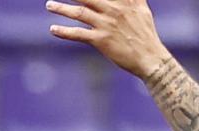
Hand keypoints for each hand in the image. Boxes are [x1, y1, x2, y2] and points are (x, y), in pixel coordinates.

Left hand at [47, 0, 172, 78]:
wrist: (150, 58)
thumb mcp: (142, 9)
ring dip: (62, 8)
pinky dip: (64, 32)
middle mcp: (115, 9)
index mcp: (125, 1)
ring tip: (49, 4)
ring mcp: (107, 24)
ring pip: (79, 13)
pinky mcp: (101, 40)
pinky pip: (78, 34)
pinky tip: (53, 29)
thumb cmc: (145, 34)